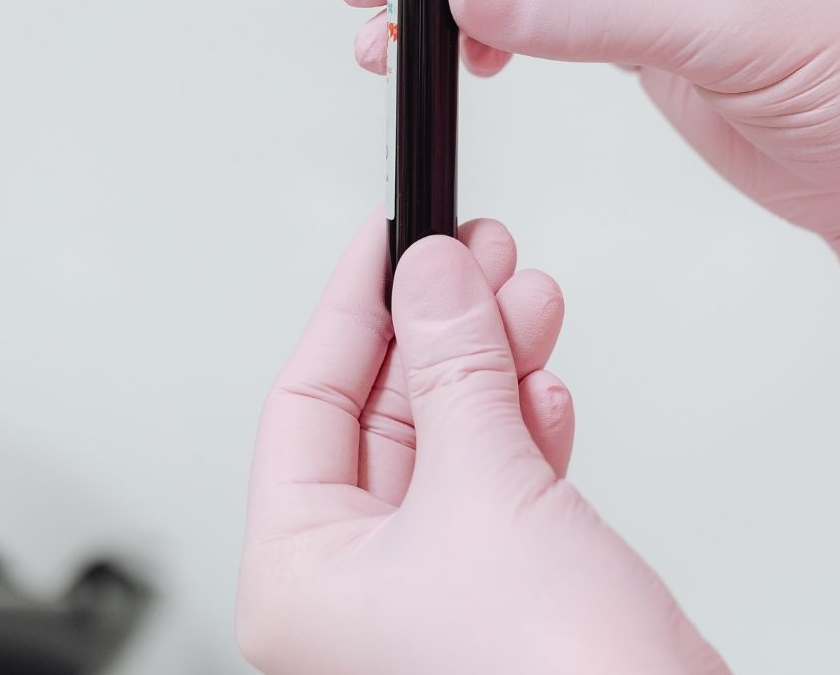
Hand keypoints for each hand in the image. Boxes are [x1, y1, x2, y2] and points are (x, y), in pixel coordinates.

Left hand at [236, 215, 727, 674]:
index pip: (303, 407)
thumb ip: (457, 369)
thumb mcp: (486, 489)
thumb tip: (435, 278)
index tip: (389, 240)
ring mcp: (427, 598)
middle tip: (477, 254)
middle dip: (440, 331)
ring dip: (490, 368)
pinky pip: (496, 490)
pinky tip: (543, 382)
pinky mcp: (501, 599)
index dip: (352, 311)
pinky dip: (522, 430)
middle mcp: (350, 594)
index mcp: (296, 580)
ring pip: (448, 446)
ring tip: (525, 293)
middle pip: (381, 420)